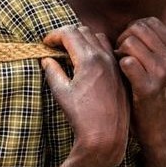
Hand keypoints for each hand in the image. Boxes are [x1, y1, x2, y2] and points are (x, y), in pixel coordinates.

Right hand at [42, 24, 128, 166]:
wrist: (107, 135)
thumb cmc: (82, 117)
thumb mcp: (61, 93)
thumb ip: (53, 71)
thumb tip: (47, 59)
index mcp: (88, 59)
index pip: (69, 32)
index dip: (54, 35)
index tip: (45, 43)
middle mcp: (104, 57)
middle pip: (83, 31)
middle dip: (67, 35)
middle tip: (55, 46)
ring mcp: (114, 64)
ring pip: (98, 38)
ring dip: (83, 39)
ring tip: (71, 53)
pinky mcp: (120, 73)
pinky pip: (108, 51)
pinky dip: (95, 49)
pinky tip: (87, 64)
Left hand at [116, 17, 165, 138]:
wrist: (160, 131)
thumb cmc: (155, 97)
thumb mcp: (164, 70)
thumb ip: (153, 49)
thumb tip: (129, 29)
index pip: (150, 22)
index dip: (133, 30)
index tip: (128, 47)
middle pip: (138, 28)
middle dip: (123, 39)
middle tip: (120, 57)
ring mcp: (162, 73)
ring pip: (130, 42)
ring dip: (118, 53)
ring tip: (119, 68)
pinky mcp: (148, 88)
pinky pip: (126, 62)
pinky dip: (118, 67)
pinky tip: (120, 77)